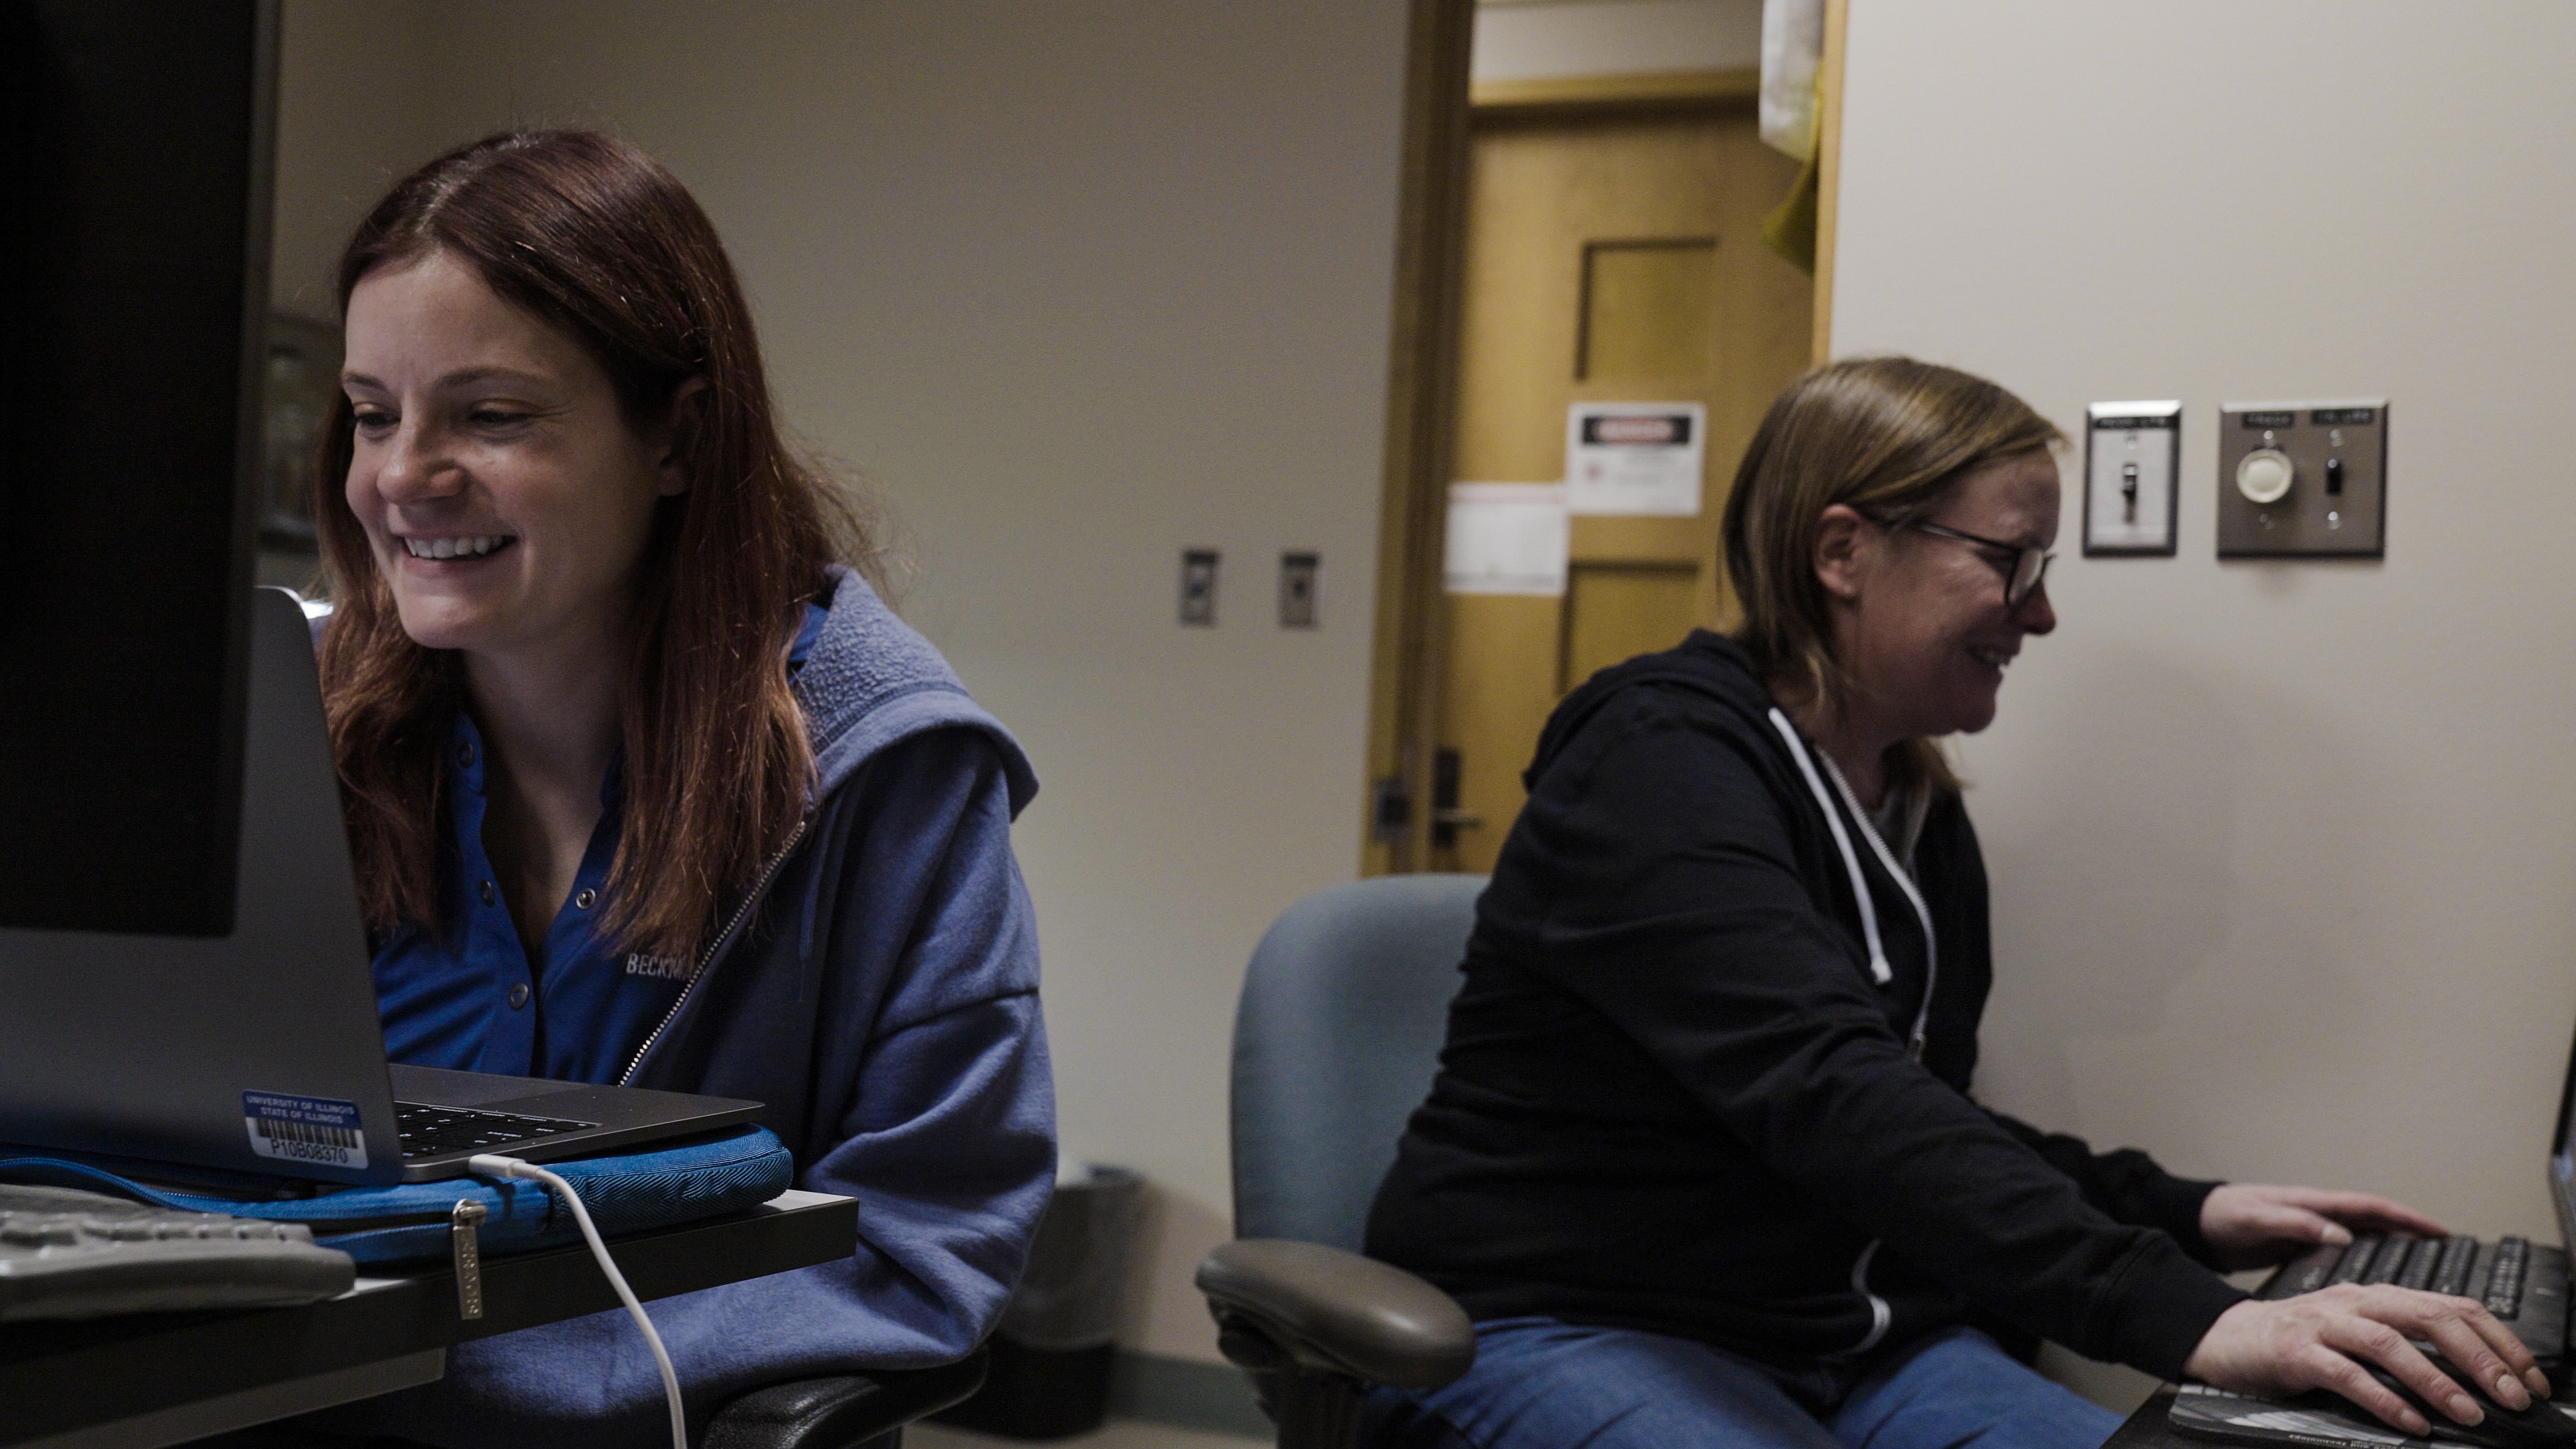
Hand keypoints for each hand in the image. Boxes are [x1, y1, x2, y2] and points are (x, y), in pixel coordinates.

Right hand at [2184, 1287, 2550, 1435]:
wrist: (2227, 1337)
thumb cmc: (2299, 1342)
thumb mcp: (2359, 1333)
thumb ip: (2407, 1343)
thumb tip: (2474, 1375)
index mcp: (2378, 1296)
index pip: (2453, 1305)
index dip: (2499, 1340)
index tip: (2530, 1378)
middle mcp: (2355, 1302)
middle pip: (2429, 1316)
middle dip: (2479, 1357)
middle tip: (2512, 1396)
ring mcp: (2323, 1324)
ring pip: (2389, 1344)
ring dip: (2436, 1380)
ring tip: (2469, 1414)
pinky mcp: (2295, 1351)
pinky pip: (2346, 1374)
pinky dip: (2383, 1399)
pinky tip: (2410, 1424)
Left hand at [2199, 1183, 2445, 1270]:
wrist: (2198, 1224)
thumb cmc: (2225, 1216)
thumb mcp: (2257, 1219)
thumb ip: (2296, 1224)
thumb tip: (2339, 1235)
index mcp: (2316, 1205)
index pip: (2373, 1208)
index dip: (2409, 1219)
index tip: (2442, 1232)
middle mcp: (2323, 1216)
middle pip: (2380, 1226)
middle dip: (2415, 1239)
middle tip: (2449, 1260)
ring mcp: (2317, 1232)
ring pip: (2368, 1243)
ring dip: (2396, 1255)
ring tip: (2427, 1281)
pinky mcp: (2307, 1250)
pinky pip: (2350, 1258)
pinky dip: (2370, 1269)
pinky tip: (2381, 1291)